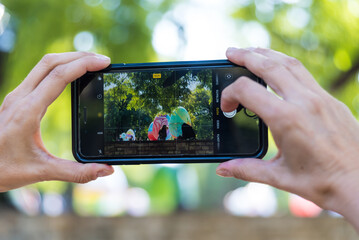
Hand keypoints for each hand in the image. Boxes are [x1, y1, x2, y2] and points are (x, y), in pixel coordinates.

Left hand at [0, 52, 113, 191]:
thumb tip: (106, 170)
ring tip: (91, 63)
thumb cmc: (4, 169)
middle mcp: (20, 97)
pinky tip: (71, 75)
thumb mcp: (42, 172)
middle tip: (103, 60)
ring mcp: (17, 96)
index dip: (83, 65)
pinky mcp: (17, 99)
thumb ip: (76, 172)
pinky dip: (60, 67)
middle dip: (80, 56)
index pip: (58, 76)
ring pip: (44, 65)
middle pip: (51, 62)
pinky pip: (40, 73)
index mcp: (27, 111)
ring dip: (69, 59)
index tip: (104, 62)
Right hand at [216, 47, 358, 229]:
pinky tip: (278, 70)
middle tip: (230, 53)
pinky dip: (286, 66)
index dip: (230, 95)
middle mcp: (304, 102)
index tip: (227, 108)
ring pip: (290, 64)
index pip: (248, 90)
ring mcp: (321, 98)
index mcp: (286, 119)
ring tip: (251, 52)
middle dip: (246, 56)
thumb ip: (246, 169)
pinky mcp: (331, 100)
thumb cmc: (323, 183)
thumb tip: (223, 168)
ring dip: (267, 55)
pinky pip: (305, 74)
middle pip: (269, 66)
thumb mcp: (279, 177)